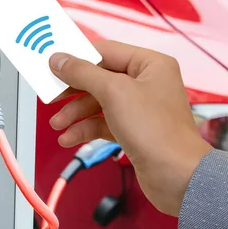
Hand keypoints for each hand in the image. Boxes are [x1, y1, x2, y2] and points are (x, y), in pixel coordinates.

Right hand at [48, 41, 211, 216]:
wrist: (176, 177)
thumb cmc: (157, 132)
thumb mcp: (113, 93)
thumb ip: (83, 73)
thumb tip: (59, 59)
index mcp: (150, 64)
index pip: (106, 51)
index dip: (78, 58)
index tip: (53, 64)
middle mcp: (148, 82)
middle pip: (100, 78)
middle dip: (74, 90)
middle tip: (51, 96)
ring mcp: (141, 108)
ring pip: (100, 102)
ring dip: (76, 113)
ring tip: (58, 124)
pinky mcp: (135, 130)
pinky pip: (104, 123)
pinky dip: (86, 129)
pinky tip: (70, 138)